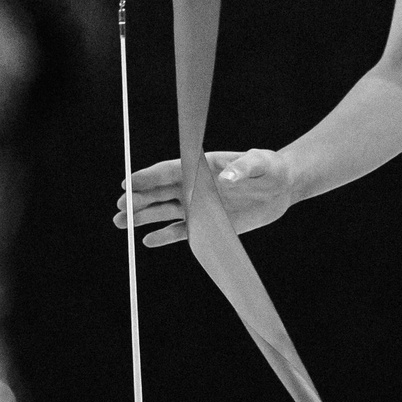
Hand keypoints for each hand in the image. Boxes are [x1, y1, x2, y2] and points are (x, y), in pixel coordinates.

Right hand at [114, 148, 293, 247]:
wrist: (282, 187)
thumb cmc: (270, 167)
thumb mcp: (261, 162)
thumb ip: (244, 167)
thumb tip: (226, 177)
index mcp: (202, 165)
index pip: (169, 171)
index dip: (148, 176)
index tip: (127, 182)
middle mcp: (196, 185)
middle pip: (160, 192)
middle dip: (137, 199)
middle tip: (118, 208)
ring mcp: (200, 205)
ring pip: (164, 211)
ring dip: (142, 217)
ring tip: (120, 222)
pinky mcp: (209, 223)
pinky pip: (182, 231)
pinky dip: (165, 235)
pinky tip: (148, 240)